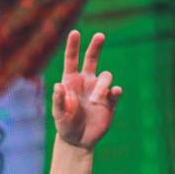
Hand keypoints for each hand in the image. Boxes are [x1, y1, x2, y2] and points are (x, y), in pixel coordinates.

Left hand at [51, 30, 120, 149]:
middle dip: (96, 47)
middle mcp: (86, 82)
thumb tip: (58, 86)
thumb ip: (59, 100)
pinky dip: (116, 90)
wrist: (78, 141)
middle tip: (100, 36)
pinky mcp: (110, 102)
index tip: (75, 33)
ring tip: (95, 100)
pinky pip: (116, 92)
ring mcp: (99, 91)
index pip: (72, 60)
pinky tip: (114, 93)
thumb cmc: (65, 125)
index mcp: (71, 81)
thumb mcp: (59, 114)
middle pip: (92, 59)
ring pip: (106, 76)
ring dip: (102, 85)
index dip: (73, 46)